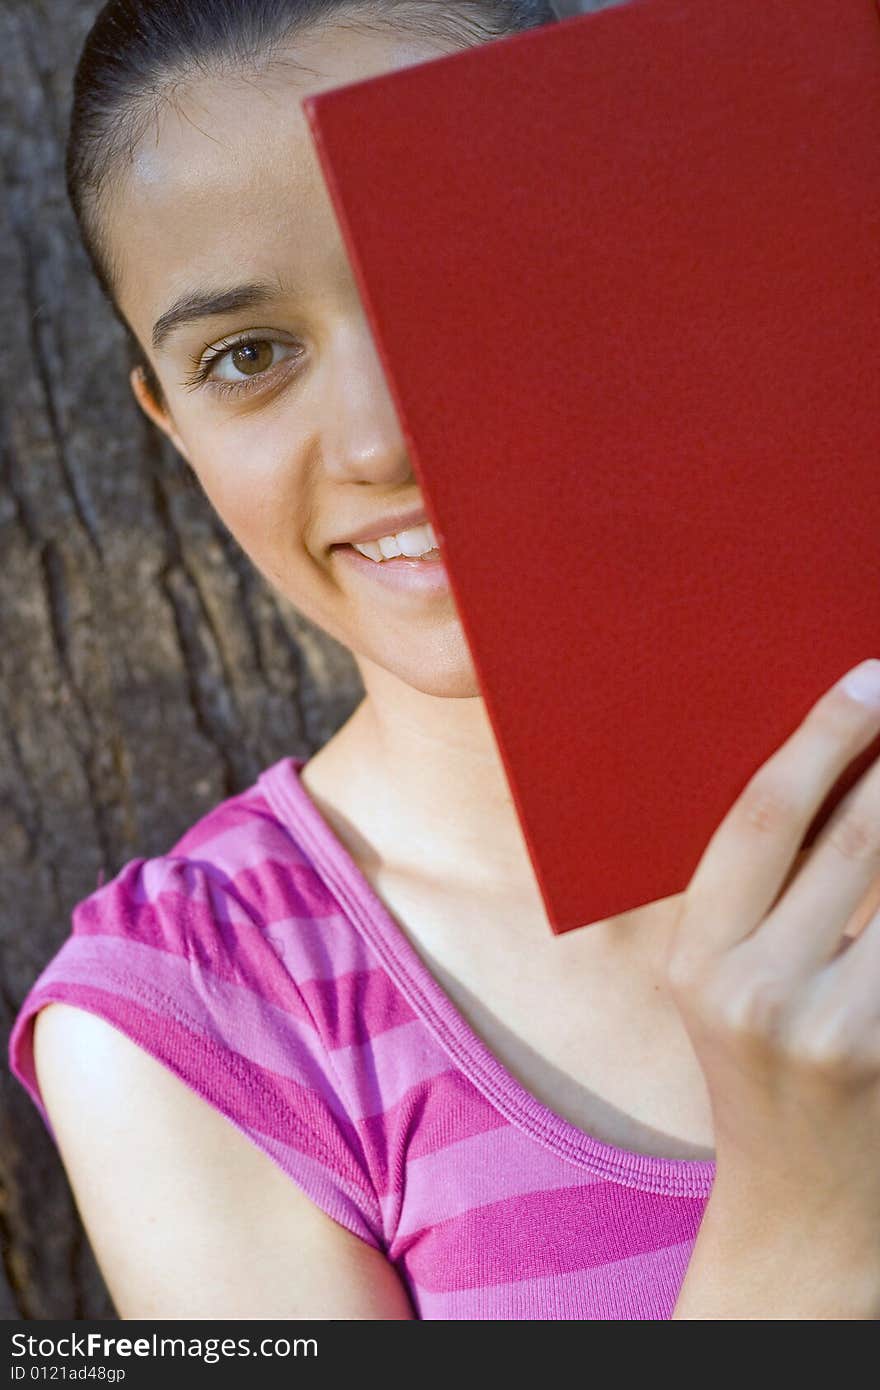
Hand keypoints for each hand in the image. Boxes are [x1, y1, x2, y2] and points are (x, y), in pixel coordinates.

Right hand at [665, 657, 879, 1313]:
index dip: (821, 736)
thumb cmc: (758, 1067)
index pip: (761, 818)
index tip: (867, 678)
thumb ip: (759, 890)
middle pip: (855, 835)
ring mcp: (840, 1033)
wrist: (805, 1201)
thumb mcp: (722, 980)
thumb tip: (834, 770)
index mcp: (697, 960)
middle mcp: (760, 994)